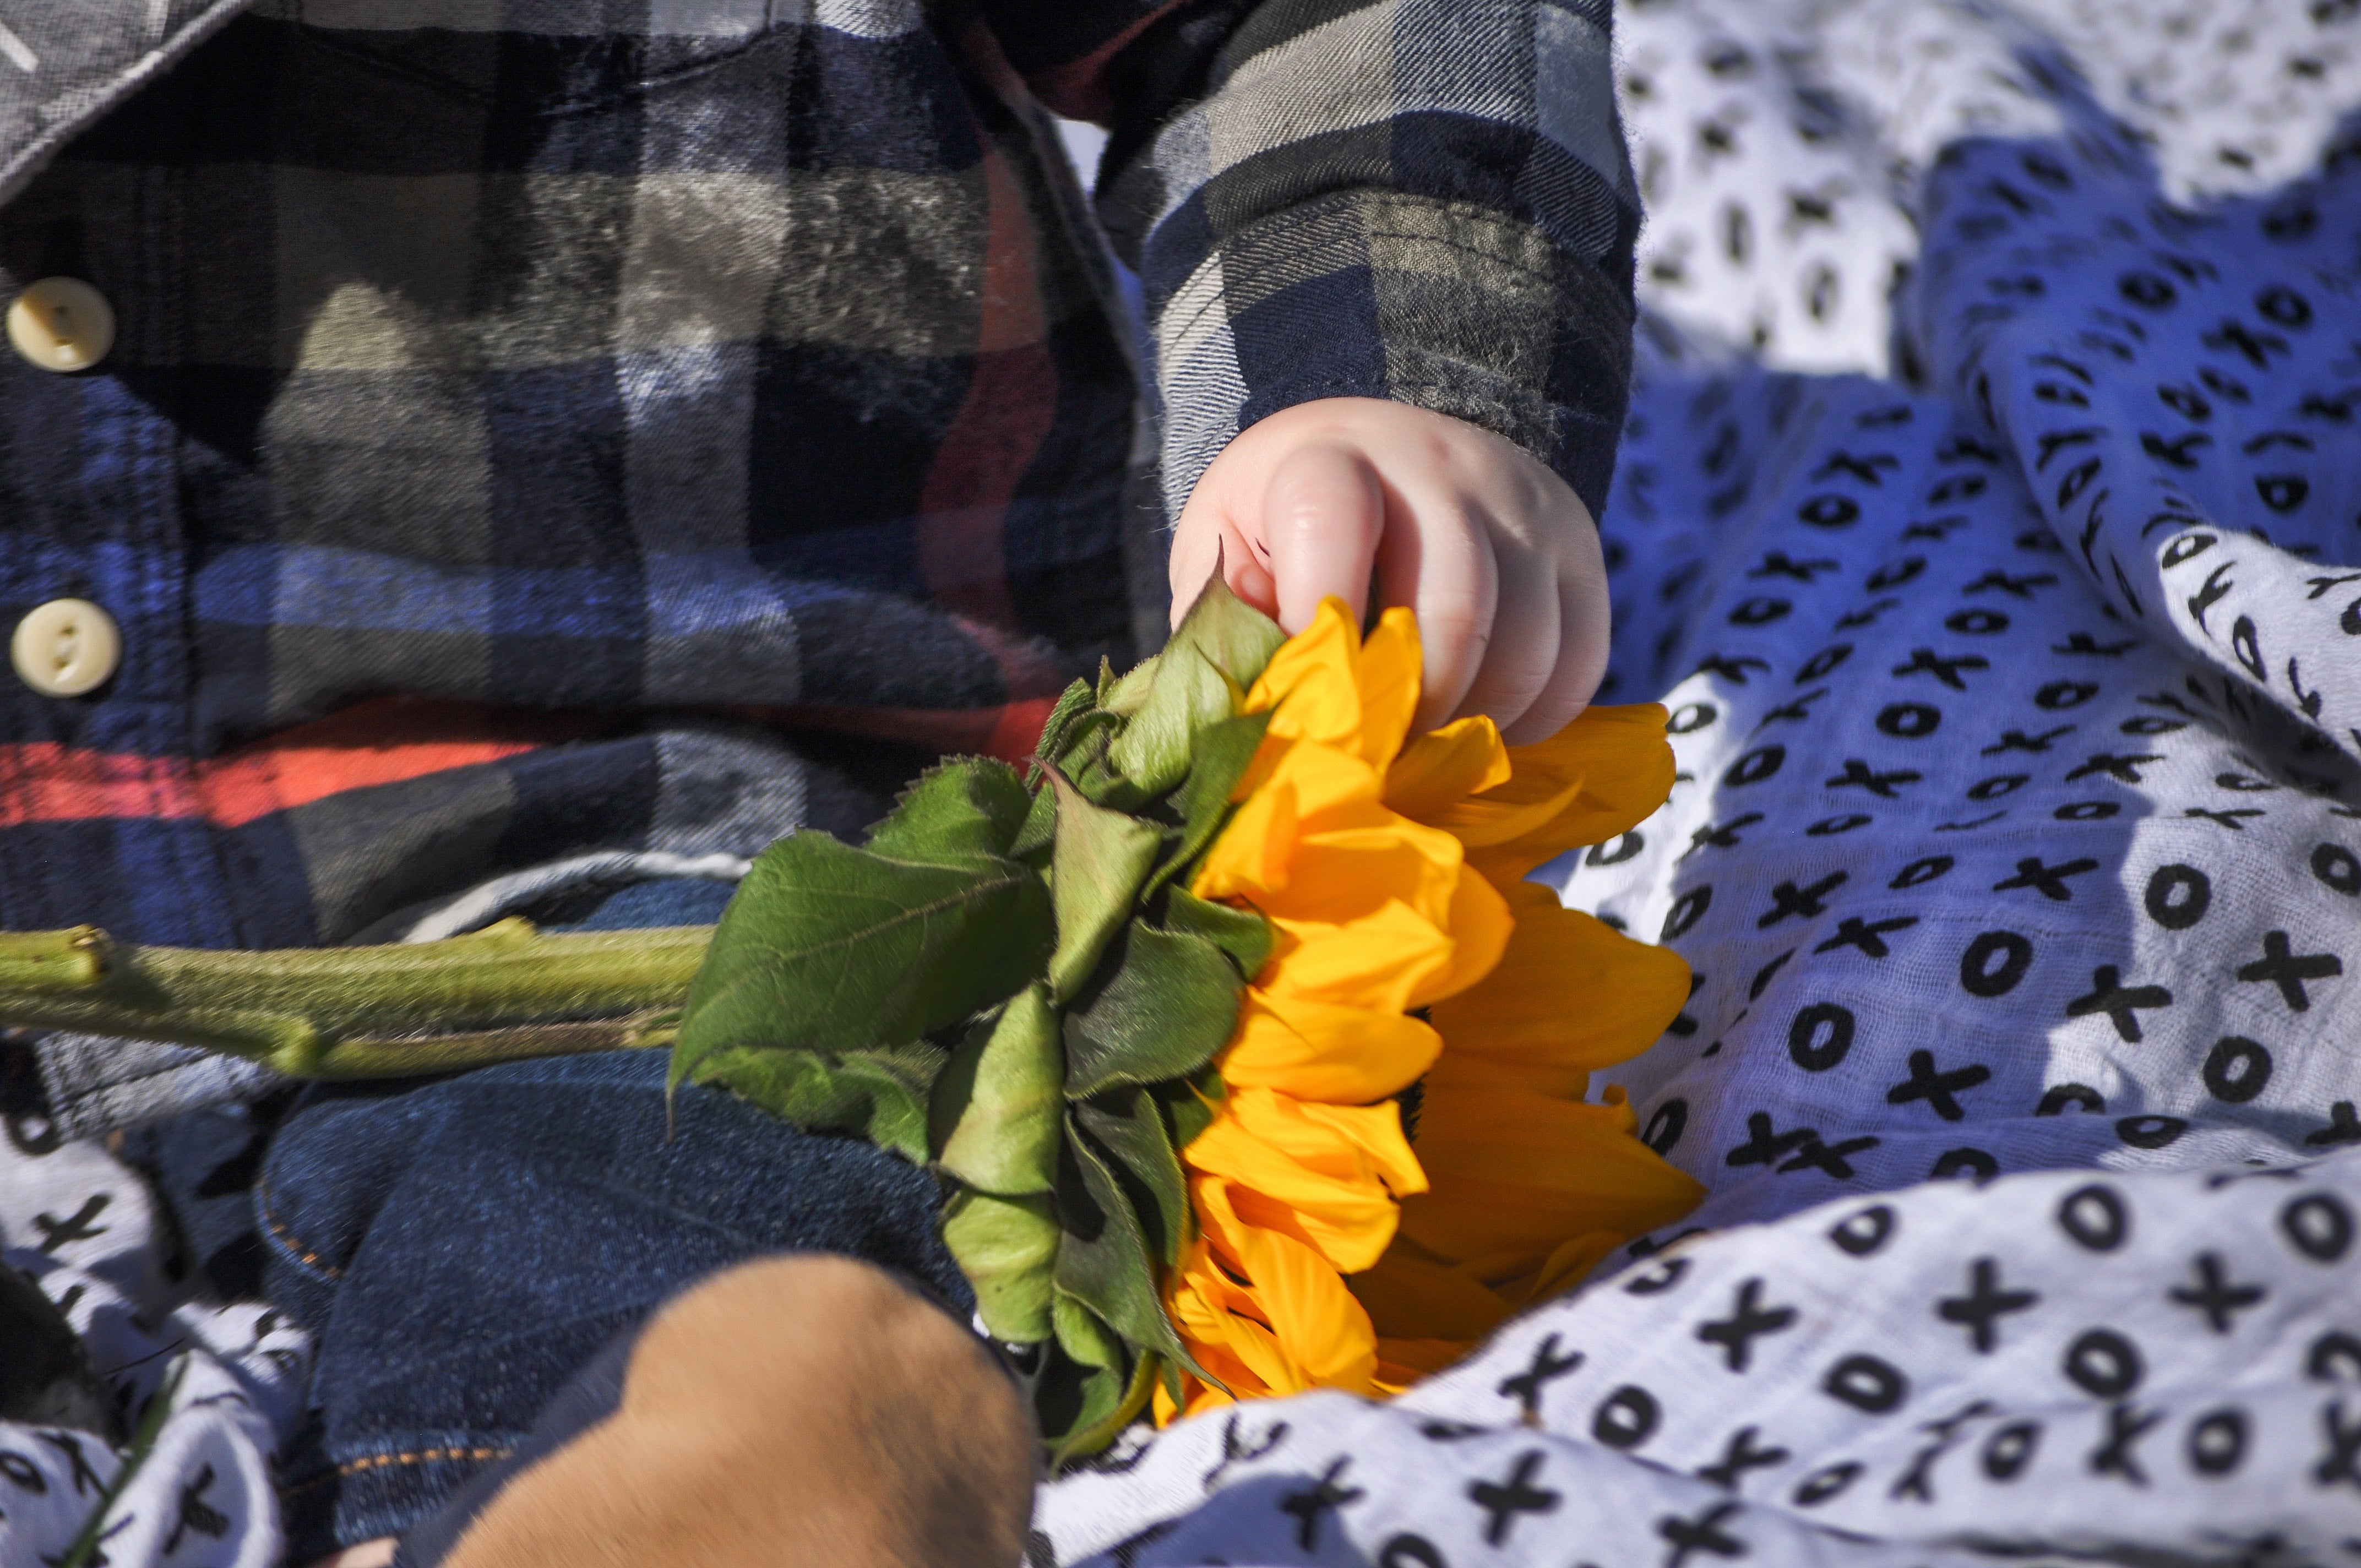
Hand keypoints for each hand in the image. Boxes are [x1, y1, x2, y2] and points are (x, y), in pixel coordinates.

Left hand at [1170, 398, 1609, 742]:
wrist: (1389, 452)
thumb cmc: (1287, 521)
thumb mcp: (1225, 545)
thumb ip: (1224, 625)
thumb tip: (1248, 717)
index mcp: (1332, 458)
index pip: (1332, 522)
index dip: (1321, 619)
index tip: (1309, 695)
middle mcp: (1442, 469)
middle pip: (1455, 608)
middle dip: (1413, 708)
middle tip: (1375, 757)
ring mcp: (1525, 506)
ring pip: (1526, 648)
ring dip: (1473, 725)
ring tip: (1422, 748)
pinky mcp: (1581, 550)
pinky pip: (1578, 664)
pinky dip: (1531, 719)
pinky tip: (1479, 725)